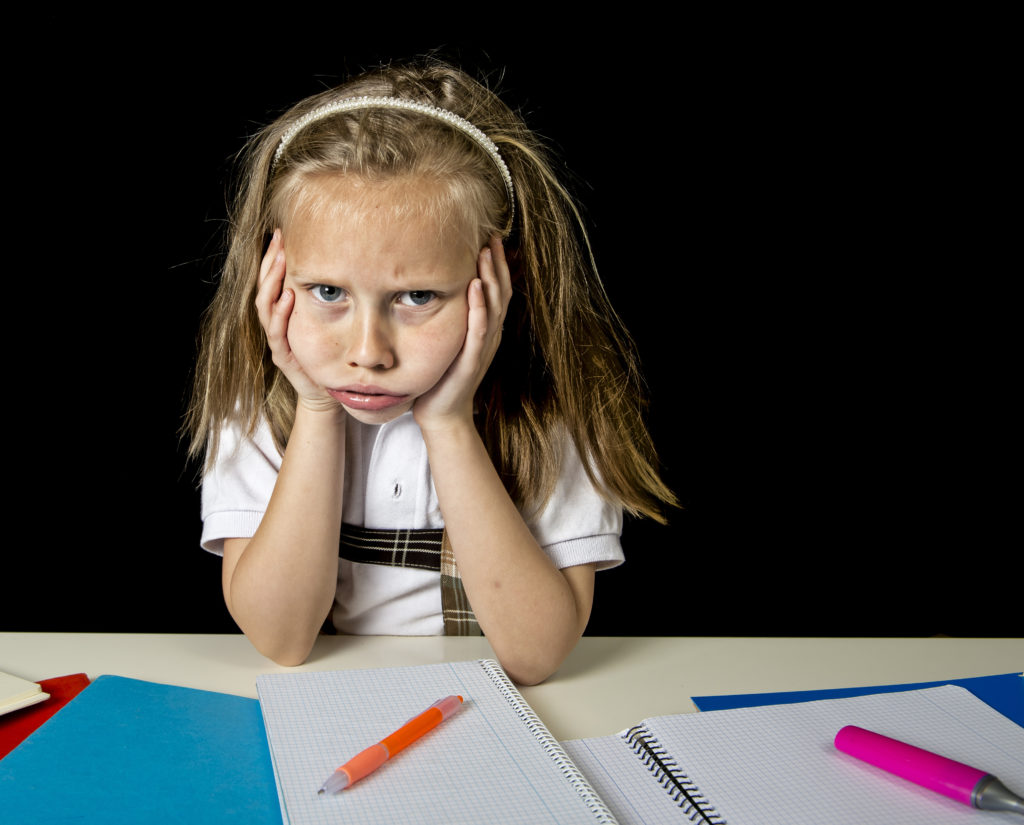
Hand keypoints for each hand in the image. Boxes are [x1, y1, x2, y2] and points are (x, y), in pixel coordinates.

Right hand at [255, 230, 337, 412]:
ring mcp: (277, 340)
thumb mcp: (327, 321)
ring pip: (265, 306)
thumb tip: (343, 266)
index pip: (272, 280)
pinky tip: (287, 297)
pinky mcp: (283, 356)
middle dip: (271, 262)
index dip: (273, 257)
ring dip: (273, 282)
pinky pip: (276, 332)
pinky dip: (280, 313)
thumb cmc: (328, 355)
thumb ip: (327, 298)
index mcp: (283, 314)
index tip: (281, 233)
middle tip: (279, 239)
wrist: (326, 393)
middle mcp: (275, 324)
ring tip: (282, 261)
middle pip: (265, 287)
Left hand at [414, 236, 511, 429]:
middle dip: (497, 263)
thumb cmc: (441, 375)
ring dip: (491, 278)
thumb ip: (450, 316)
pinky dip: (479, 307)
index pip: (496, 290)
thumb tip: (434, 286)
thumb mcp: (447, 339)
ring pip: (494, 306)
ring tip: (486, 253)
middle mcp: (489, 335)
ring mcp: (483, 347)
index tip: (490, 238)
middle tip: (491, 236)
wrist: (441, 413)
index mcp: (485, 328)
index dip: (496, 264)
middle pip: (500, 292)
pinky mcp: (472, 360)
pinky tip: (475, 286)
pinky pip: (479, 330)